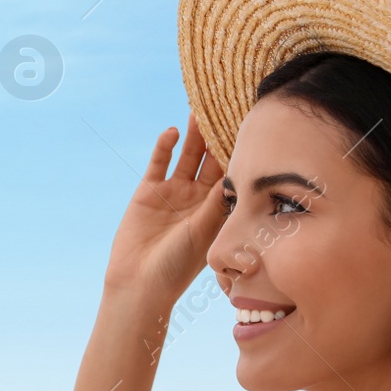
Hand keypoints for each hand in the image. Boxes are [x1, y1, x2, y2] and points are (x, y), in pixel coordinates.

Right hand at [102, 113, 226, 305]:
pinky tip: (172, 131)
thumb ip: (217, 203)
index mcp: (217, 209)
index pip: (232, 173)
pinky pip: (159, 162)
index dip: (240, 151)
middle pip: (210, 159)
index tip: (250, 128)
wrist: (140, 282)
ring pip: (187, 156)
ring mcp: (173, 192)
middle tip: (226, 109)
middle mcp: (197, 197)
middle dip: (218, 136)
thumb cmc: (178, 265)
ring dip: (193, 135)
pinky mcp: (148, 191)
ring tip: (200, 111)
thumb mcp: (204, 232)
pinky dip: (164, 147)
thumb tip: (235, 173)